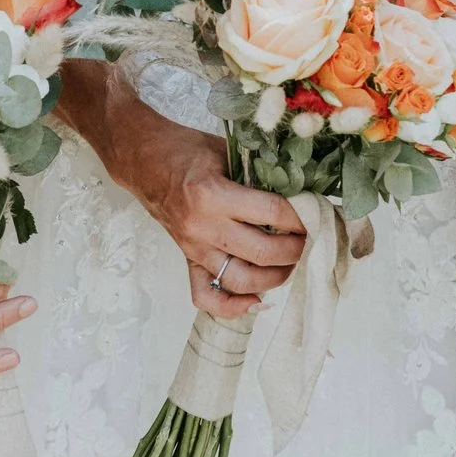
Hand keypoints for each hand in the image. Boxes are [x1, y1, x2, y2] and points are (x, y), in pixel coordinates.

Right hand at [107, 108, 304, 320]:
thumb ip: (256, 174)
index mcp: (214, 195)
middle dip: (295, 248)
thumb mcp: (225, 151)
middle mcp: (204, 227)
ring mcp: (194, 247)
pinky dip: (232, 307)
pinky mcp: (187, 258)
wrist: (143, 160)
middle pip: (263, 253)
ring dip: (274, 278)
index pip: (271, 212)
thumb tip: (296, 192)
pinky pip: (206, 296)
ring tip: (289, 263)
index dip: (299, 215)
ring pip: (242, 280)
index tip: (313, 211)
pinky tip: (255, 301)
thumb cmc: (183, 150)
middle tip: (308, 238)